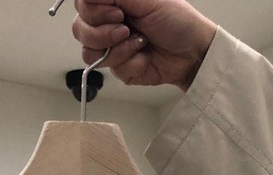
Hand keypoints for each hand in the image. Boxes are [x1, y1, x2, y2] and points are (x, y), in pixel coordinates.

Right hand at [72, 0, 217, 91]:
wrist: (192, 52)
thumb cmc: (176, 20)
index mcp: (112, 2)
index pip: (82, 4)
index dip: (93, 10)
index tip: (117, 11)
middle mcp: (108, 23)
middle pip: (80, 30)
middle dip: (102, 32)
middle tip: (126, 28)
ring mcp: (112, 47)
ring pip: (89, 53)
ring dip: (117, 49)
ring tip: (139, 42)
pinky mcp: (120, 68)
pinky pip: (112, 69)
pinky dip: (131, 62)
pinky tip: (145, 55)